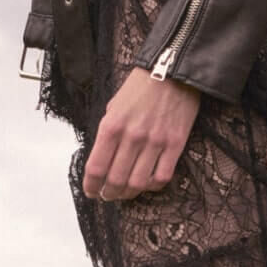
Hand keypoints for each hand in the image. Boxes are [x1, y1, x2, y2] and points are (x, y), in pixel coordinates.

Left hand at [83, 70, 202, 199]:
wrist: (173, 71)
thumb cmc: (141, 87)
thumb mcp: (114, 106)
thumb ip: (108, 132)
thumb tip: (104, 156)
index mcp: (112, 126)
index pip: (96, 168)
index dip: (91, 186)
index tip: (91, 191)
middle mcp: (132, 137)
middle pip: (115, 180)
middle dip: (108, 193)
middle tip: (107, 195)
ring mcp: (155, 142)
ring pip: (138, 183)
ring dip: (128, 194)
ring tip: (125, 193)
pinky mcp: (175, 144)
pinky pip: (162, 176)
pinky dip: (152, 186)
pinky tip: (147, 183)